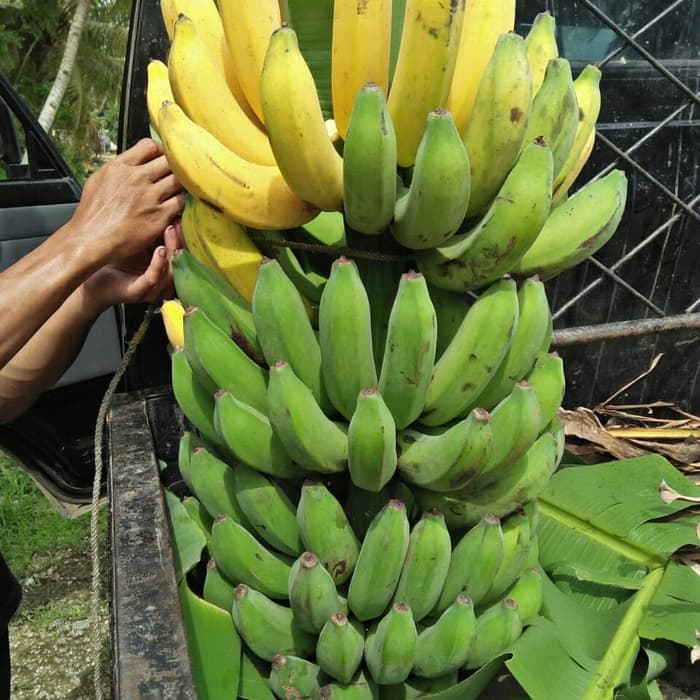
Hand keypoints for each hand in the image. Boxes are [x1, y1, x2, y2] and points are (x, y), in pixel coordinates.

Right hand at [68, 138, 185, 264]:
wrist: (92, 239)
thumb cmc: (93, 214)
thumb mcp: (99, 180)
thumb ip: (119, 168)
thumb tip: (135, 161)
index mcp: (120, 166)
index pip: (149, 146)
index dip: (159, 151)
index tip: (160, 160)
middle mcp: (137, 178)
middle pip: (169, 161)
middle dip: (173, 167)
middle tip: (172, 176)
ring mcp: (150, 197)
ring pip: (178, 180)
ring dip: (179, 185)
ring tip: (174, 191)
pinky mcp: (160, 216)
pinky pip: (181, 202)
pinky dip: (180, 203)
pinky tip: (174, 206)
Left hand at [81, 223, 183, 312]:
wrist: (91, 277)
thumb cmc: (116, 259)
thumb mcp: (139, 240)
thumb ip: (154, 230)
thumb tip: (167, 207)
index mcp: (166, 267)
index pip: (183, 251)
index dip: (185, 235)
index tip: (183, 215)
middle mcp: (163, 280)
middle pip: (182, 262)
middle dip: (181, 240)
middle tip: (178, 221)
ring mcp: (152, 288)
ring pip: (172, 271)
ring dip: (173, 249)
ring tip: (169, 231)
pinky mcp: (138, 292)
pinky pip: (153, 278)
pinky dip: (158, 264)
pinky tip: (159, 250)